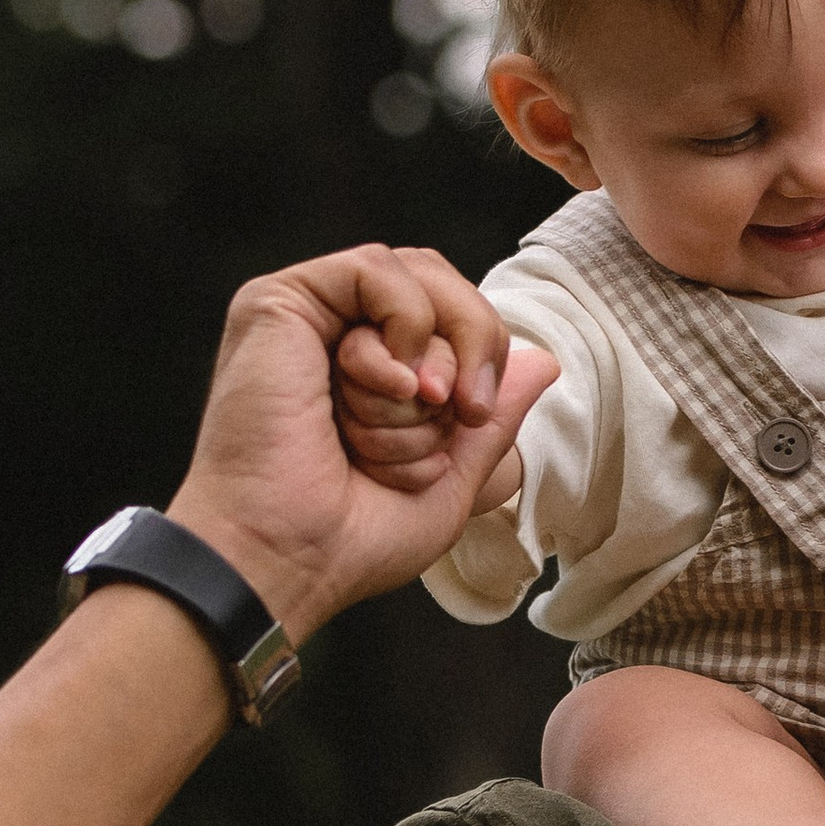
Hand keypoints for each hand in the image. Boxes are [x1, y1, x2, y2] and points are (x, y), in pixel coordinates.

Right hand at [167, 244, 554, 640]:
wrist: (288, 556)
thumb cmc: (352, 539)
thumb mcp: (452, 478)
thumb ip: (494, 419)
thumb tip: (544, 362)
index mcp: (372, 374)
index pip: (452, 318)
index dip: (483, 356)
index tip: (474, 417)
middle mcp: (337, 336)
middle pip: (442, 286)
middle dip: (469, 349)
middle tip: (456, 410)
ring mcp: (307, 316)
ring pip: (416, 275)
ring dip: (431, 354)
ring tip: (412, 408)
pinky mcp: (279, 303)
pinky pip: (376, 269)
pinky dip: (404, 323)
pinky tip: (391, 382)